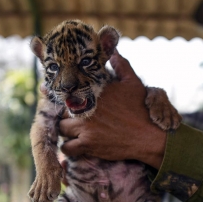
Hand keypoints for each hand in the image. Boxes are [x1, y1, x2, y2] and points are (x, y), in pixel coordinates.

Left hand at [58, 51, 166, 168]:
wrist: (149, 136)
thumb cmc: (141, 109)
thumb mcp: (133, 83)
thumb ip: (122, 66)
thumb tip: (115, 53)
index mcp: (94, 91)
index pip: (68, 89)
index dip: (59, 94)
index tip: (53, 95)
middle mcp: (86, 107)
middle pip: (61, 110)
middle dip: (64, 114)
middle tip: (70, 118)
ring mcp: (85, 126)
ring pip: (61, 128)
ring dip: (65, 131)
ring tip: (73, 131)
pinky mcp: (88, 144)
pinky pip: (66, 147)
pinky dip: (68, 148)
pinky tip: (75, 145)